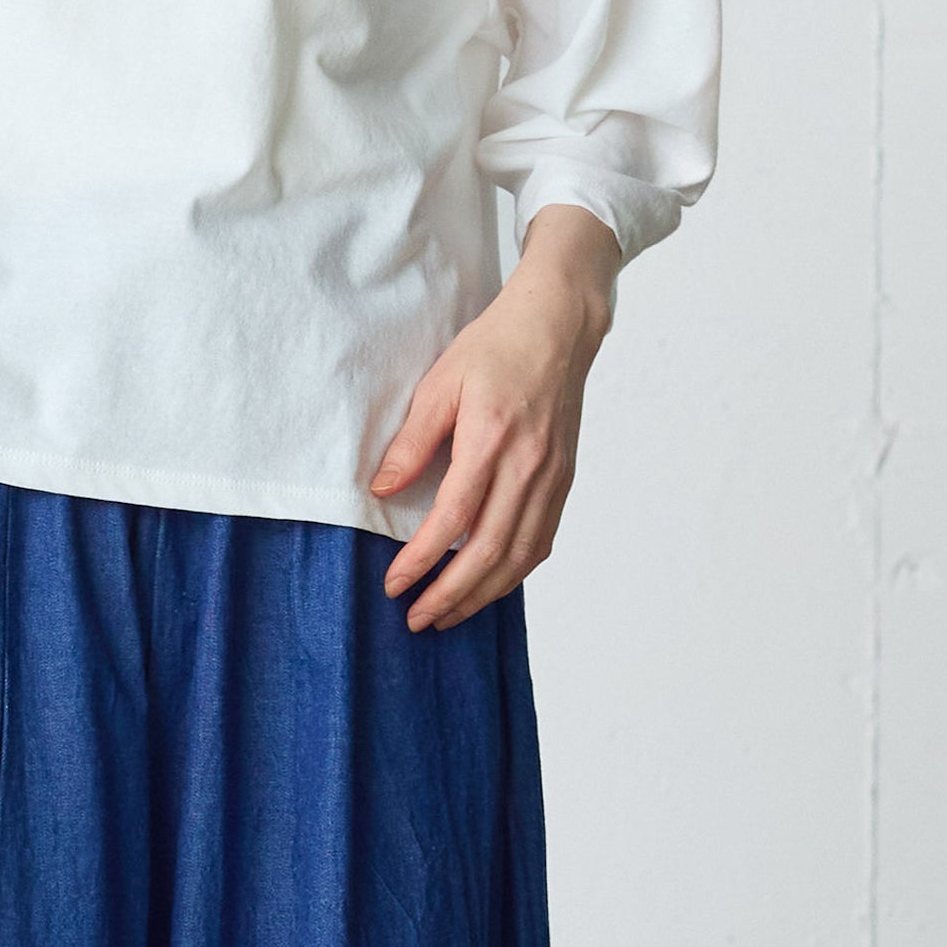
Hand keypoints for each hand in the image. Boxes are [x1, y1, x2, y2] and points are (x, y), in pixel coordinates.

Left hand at [370, 204, 619, 630]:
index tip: (395, 584)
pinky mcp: (564, 480)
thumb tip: (381, 490)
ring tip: (449, 614)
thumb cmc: (495, 347)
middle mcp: (528, 466)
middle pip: (490, 551)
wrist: (558, 327)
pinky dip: (514, 571)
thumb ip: (412, 441)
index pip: (454, 518)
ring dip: (483, 594)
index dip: (423, 559)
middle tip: (417, 620)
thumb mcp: (440, 383)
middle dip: (451, 595)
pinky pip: (541, 540)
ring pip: (520, 556)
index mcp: (492, 439)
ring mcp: (552, 477)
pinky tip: (490, 582)